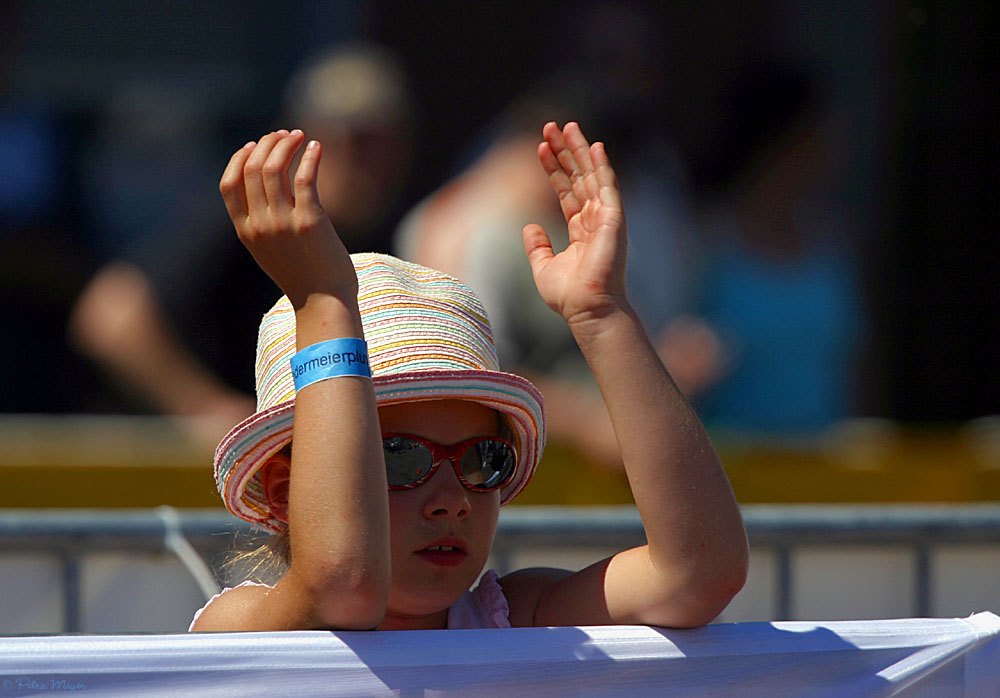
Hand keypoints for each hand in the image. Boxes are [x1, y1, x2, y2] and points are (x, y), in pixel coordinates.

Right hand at [219, 130, 356, 308]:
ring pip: (275, 168)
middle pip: (253, 169)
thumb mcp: (270, 250)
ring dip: (287, 145)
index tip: (255, 144)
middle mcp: (260, 225)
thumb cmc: (302, 275)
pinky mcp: (310, 222)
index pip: (228, 184)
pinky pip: (305, 179)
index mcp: (245, 231)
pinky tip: (316, 148)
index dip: (239, 158)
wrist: (324, 301)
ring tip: (300, 136)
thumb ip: (262, 222)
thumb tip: (266, 187)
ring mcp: (284, 223)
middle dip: (268, 144)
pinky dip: (310, 157)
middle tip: (285, 135)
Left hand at [522, 122, 627, 325]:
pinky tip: (594, 145)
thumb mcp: (543, 266)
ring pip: (592, 175)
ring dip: (579, 150)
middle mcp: (595, 220)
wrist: (586, 310)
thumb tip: (529, 226)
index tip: (539, 147)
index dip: (553, 168)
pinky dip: (602, 165)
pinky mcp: (614, 221)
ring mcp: (606, 219)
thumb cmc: (568, 295)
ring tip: (566, 126)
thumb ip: (537, 246)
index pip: (566, 190)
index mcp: (580, 229)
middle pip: (579, 176)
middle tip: (551, 126)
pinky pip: (608, 187)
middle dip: (565, 151)